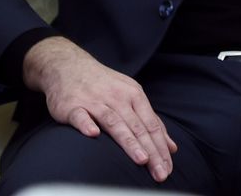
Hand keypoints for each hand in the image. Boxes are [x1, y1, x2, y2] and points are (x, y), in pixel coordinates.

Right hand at [23, 36, 177, 182]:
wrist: (69, 67)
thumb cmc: (104, 86)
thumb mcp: (131, 96)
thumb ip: (150, 121)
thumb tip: (170, 147)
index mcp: (134, 96)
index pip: (152, 125)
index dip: (161, 148)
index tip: (168, 168)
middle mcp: (117, 98)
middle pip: (137, 127)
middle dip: (151, 151)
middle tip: (160, 172)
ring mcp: (95, 101)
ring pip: (114, 122)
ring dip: (129, 141)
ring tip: (141, 159)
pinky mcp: (72, 105)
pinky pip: (80, 115)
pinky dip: (86, 124)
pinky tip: (93, 134)